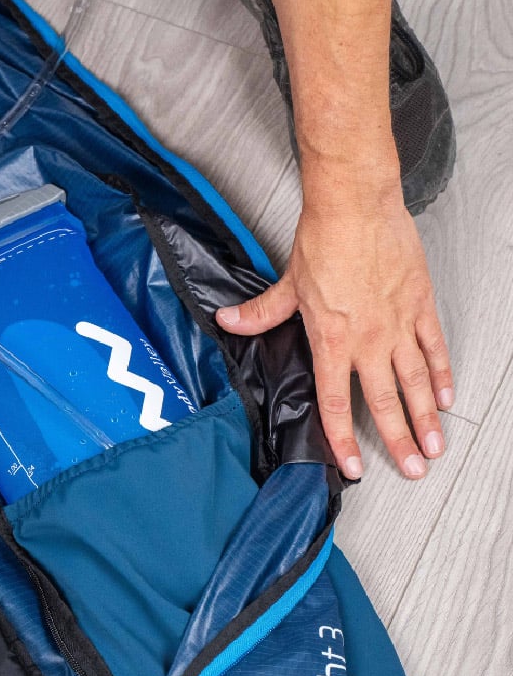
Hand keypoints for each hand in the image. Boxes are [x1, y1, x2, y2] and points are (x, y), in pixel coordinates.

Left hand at [215, 186, 453, 480]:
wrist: (357, 206)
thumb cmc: (323, 242)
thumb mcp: (287, 285)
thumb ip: (261, 313)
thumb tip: (229, 322)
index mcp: (331, 341)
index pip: (334, 403)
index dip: (342, 439)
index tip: (352, 467)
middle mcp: (368, 341)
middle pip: (384, 402)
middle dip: (399, 440)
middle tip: (412, 469)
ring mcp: (398, 324)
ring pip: (416, 382)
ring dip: (427, 417)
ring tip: (436, 447)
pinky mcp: (420, 305)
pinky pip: (434, 348)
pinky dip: (442, 373)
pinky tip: (446, 396)